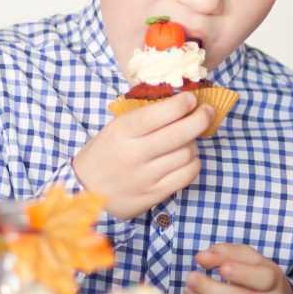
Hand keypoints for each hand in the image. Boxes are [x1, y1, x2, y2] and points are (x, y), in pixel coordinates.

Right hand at [72, 92, 211, 219]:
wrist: (85, 190)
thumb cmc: (107, 151)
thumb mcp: (117, 127)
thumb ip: (147, 115)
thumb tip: (185, 101)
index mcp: (122, 132)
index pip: (158, 114)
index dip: (181, 104)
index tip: (192, 98)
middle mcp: (133, 155)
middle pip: (179, 134)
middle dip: (201, 119)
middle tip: (207, 111)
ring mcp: (144, 177)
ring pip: (186, 154)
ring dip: (194, 143)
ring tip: (188, 139)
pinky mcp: (153, 195)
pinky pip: (186, 176)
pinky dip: (193, 163)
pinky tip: (188, 158)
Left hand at [185, 244, 292, 293]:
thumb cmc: (257, 277)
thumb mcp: (249, 259)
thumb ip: (227, 253)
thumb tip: (201, 256)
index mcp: (272, 280)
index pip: (262, 278)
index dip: (242, 273)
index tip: (222, 268)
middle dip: (210, 288)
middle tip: (191, 277)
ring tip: (189, 290)